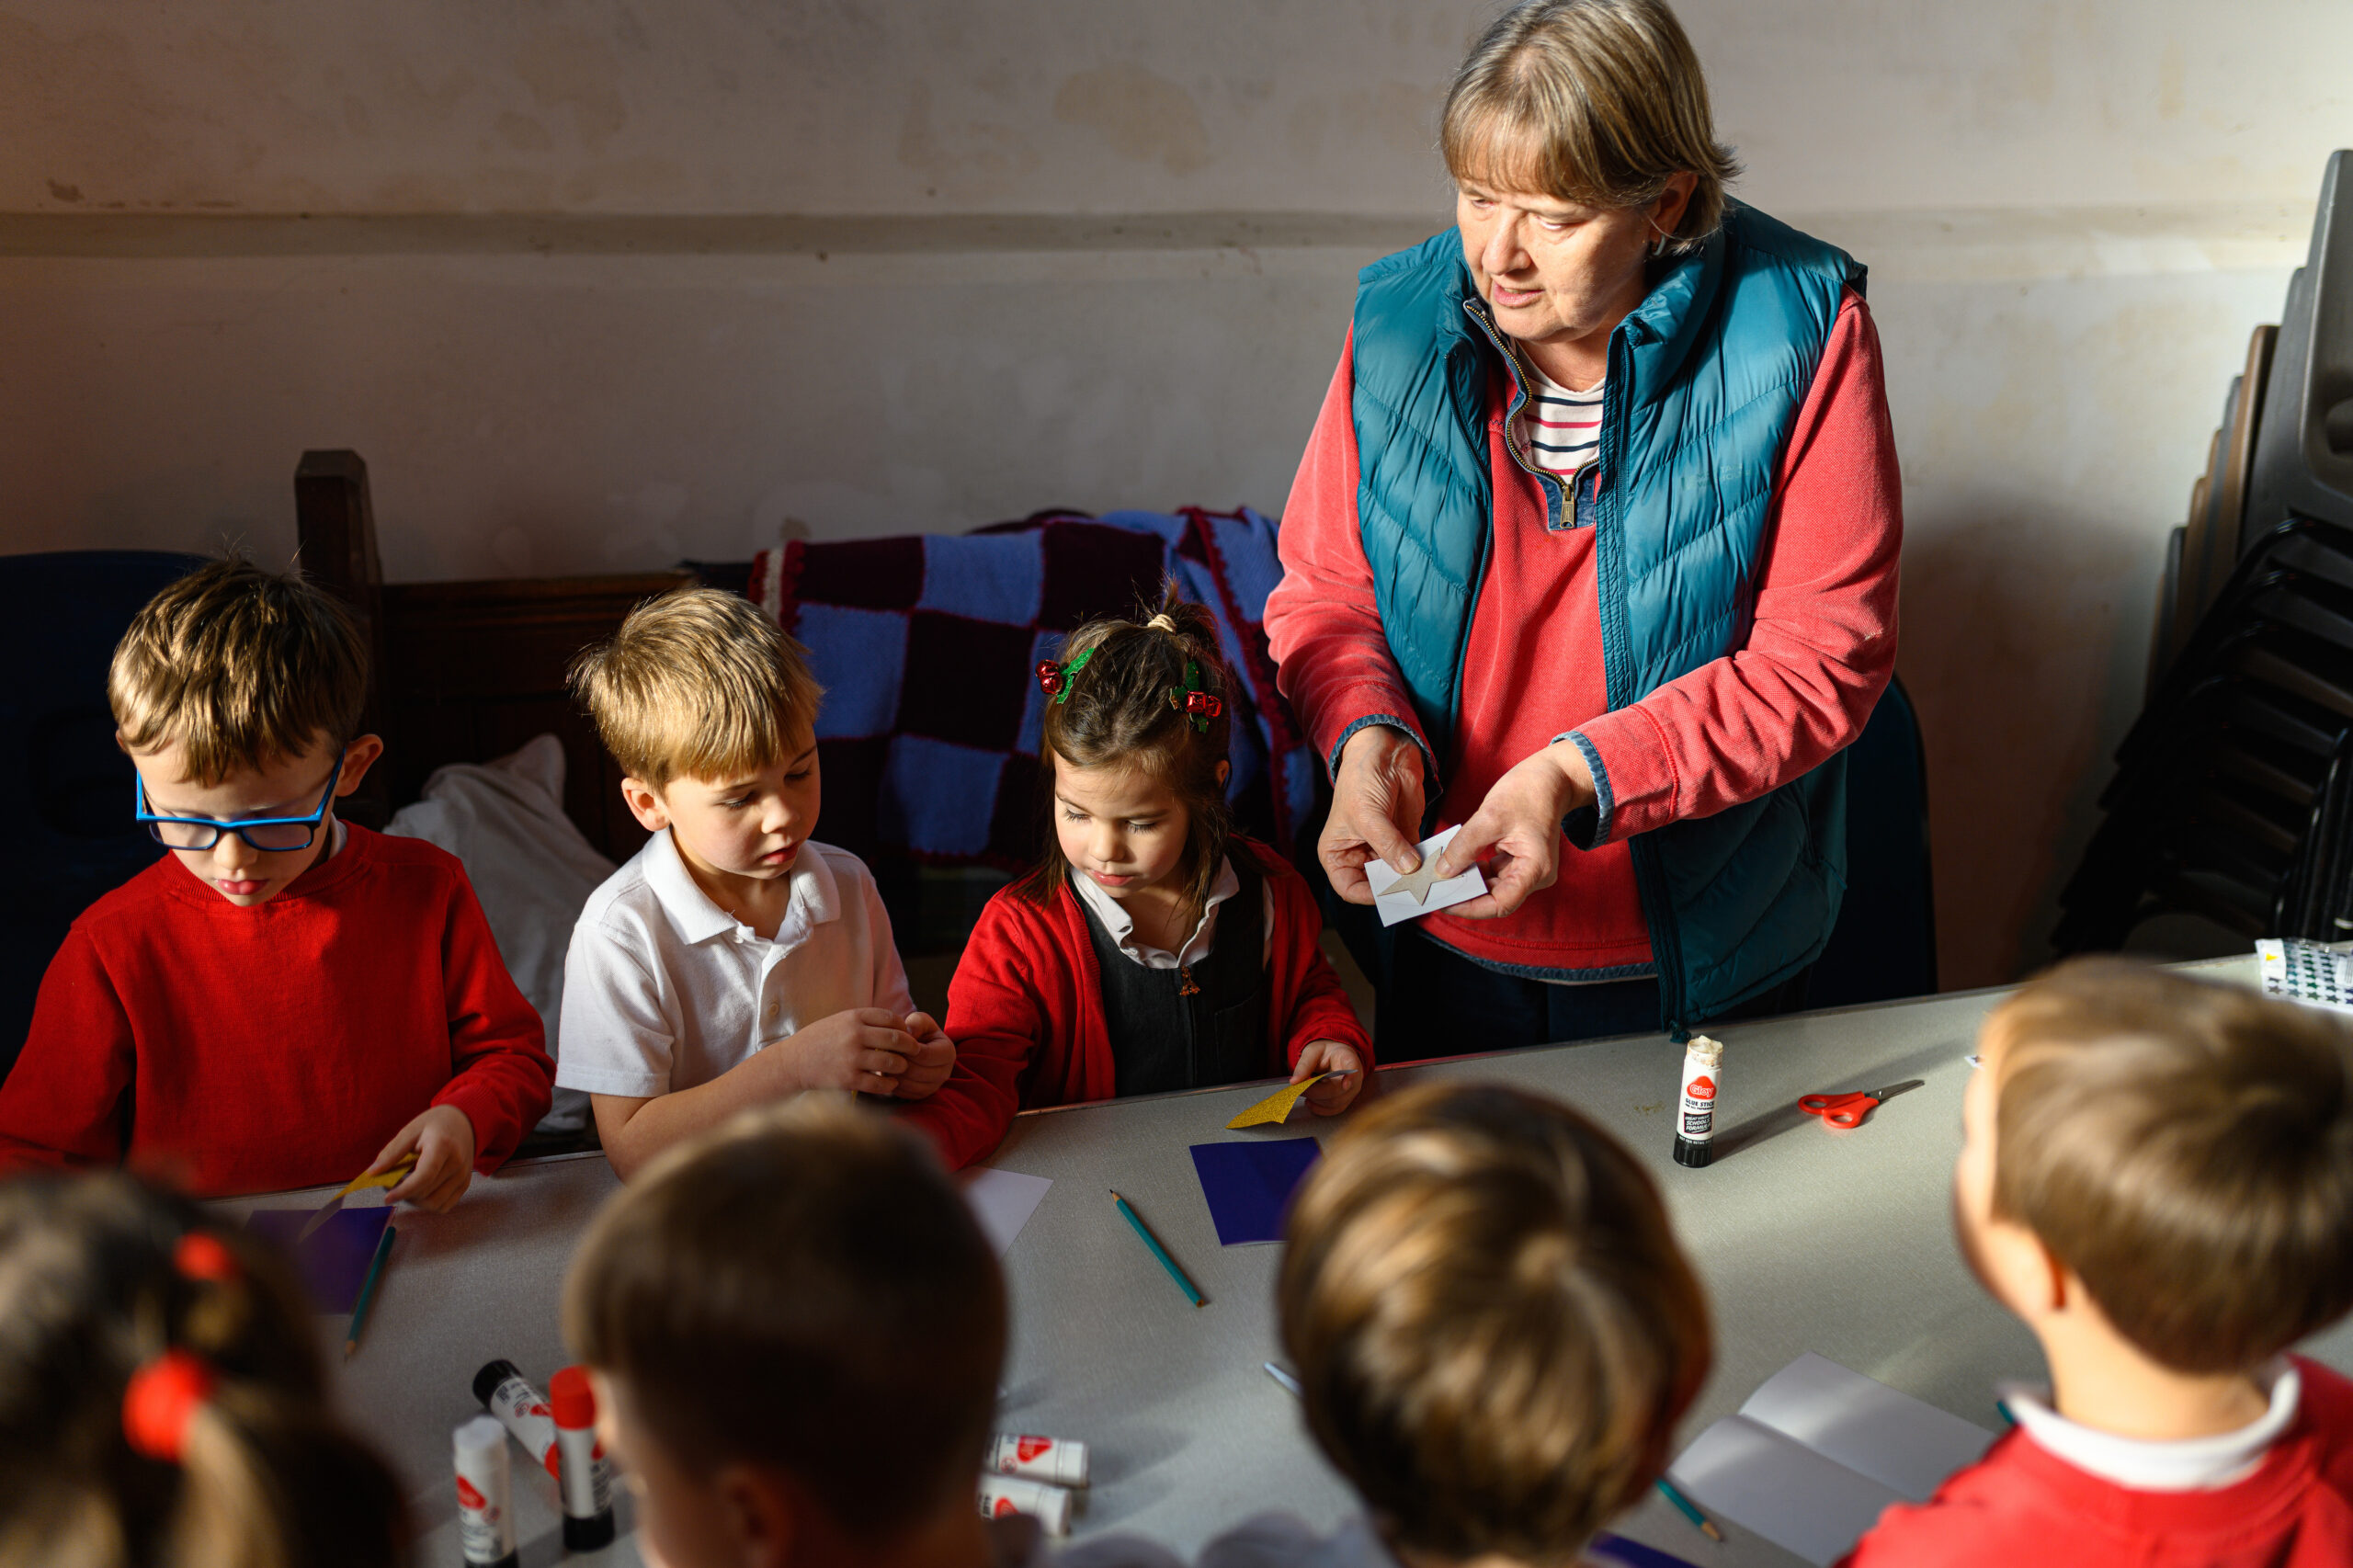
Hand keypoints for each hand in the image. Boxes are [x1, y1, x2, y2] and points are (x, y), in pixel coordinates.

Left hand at [371, 1104, 475, 1211]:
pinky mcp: (465, 1184)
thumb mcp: (410, 1131)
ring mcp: (463, 1175)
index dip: (404, 1190)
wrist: (464, 1122)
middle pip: (426, 1192)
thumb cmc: (434, 1125)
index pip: (425, 1176)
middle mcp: (457, 1163)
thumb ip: (392, 1152)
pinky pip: (444, 1206)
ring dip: (415, 1201)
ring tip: (406, 1187)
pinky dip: (428, 1204)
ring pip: (434, 1204)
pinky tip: (420, 1191)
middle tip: (391, 1183)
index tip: (387, 1198)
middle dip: (404, 1194)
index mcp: (443, 1146)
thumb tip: (372, 1173)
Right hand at [773, 1008, 915, 1094]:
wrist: (793, 1062)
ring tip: (901, 1068)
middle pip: (897, 1038)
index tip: (907, 1034)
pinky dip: (890, 1085)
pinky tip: (891, 1083)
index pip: (891, 1018)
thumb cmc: (820, 1040)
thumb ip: (865, 1020)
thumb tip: (898, 1024)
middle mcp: (855, 1035)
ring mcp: (852, 1058)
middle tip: (915, 1052)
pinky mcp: (849, 1079)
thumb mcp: (840, 1021)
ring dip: (902, 1066)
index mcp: (854, 1017)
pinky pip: (880, 1083)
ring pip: (893, 1062)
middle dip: (911, 1046)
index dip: (904, 1027)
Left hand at [892, 1011, 955, 1100]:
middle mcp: (945, 1073)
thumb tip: (909, 1032)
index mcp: (948, 1052)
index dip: (908, 1049)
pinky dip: (894, 1083)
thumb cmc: (918, 1032)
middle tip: (886, 1053)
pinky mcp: (922, 1096)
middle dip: (899, 1061)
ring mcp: (934, 1086)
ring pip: (910, 1084)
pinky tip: (889, 1071)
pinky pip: (904, 1093)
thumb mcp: (919, 1021)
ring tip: (887, 1061)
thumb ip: (916, 1022)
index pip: (926, 1055)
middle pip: (918, 1072)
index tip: (895, 1043)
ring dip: (895, 1072)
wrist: (917, 1048)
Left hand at [1291, 1040, 1367, 1114]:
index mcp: (1348, 1058)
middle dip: (1315, 1091)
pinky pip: (1333, 1110)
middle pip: (1338, 1090)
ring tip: (1303, 1091)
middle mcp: (1355, 1077)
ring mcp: (1352, 1091)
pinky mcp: (1345, 1101)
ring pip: (1334, 1102)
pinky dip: (1319, 1108)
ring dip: (1315, 1100)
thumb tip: (1294, 1081)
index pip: (1353, 1067)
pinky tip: (1309, 1101)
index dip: (1350, 1077)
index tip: (1345, 1084)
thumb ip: (1304, 1065)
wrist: (1333, 1057)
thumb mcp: (1312, 1051)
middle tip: (1298, 1088)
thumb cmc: (1325, 1053)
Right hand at [1320, 725, 1427, 905]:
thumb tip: (1409, 869)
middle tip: (1416, 895)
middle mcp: (1359, 855)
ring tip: (1430, 883)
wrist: (1385, 752)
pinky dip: (1427, 864)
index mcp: (1337, 854)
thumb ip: (1388, 844)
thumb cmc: (1361, 780)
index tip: (1389, 895)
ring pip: (1399, 875)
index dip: (1367, 895)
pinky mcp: (1407, 839)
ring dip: (1414, 879)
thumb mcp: (1369, 814)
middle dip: (1395, 889)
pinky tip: (1438, 866)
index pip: (1349, 888)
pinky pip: (1417, 859)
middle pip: (1377, 885)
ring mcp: (1385, 848)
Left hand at [1433, 741, 1595, 918]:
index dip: (1470, 907)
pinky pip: (1492, 873)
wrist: (1550, 777)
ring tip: (1439, 879)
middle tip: (1434, 891)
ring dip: (1467, 883)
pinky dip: (1473, 870)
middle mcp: (1534, 875)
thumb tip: (1442, 871)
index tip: (1444, 902)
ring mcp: (1526, 869)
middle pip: (1496, 898)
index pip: (1501, 904)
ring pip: (1491, 887)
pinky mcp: (1517, 860)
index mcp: (1535, 869)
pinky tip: (1453, 865)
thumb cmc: (1528, 792)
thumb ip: (1464, 846)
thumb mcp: (1490, 816)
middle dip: (1465, 895)